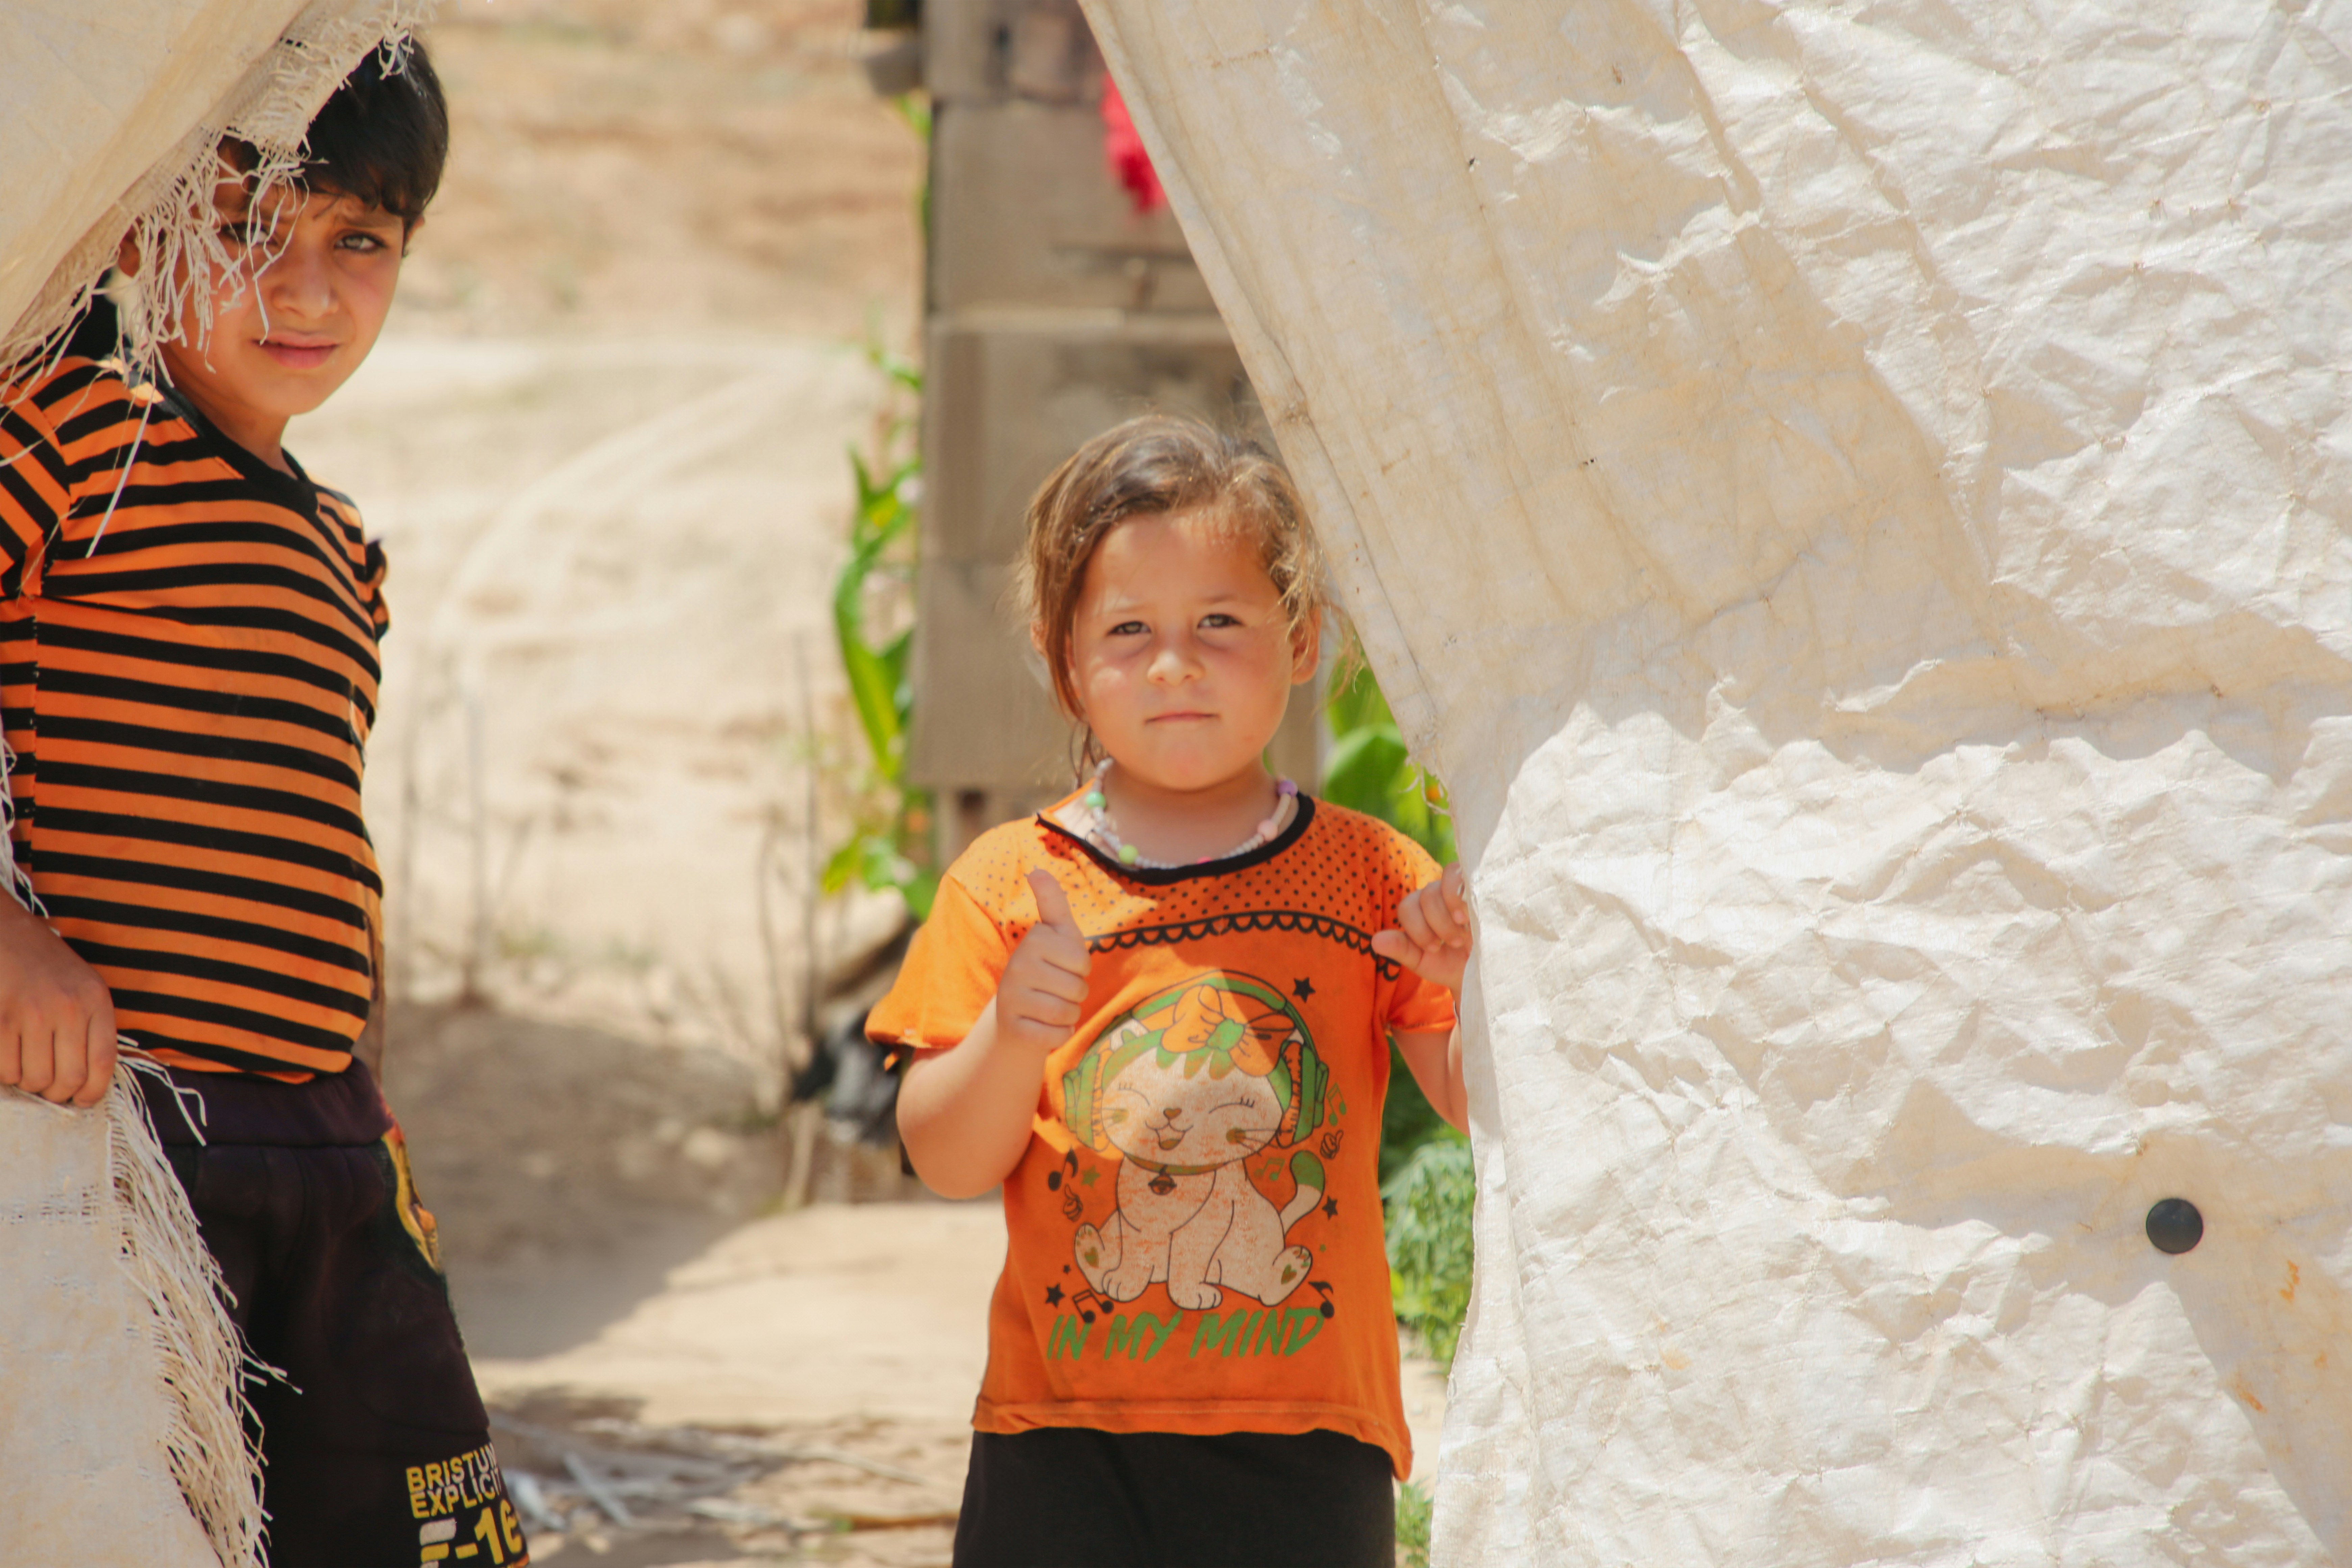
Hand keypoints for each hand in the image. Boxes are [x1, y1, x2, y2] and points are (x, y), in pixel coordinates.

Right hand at [0, 896, 117, 1105]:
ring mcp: (34, 1013)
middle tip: (48, 1086)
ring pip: (35, 1078)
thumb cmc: (46, 966)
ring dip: (28, 1082)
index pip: (104, 1064)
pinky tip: (8, 1059)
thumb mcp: (84, 988)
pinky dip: (5, 1073)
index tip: (81, 1101)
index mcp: (97, 1001)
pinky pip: (5, 1068)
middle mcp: (70, 1008)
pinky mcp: (2, 1018)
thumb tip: (87, 1083)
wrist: (5, 933)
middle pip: (69, 1079)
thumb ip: (91, 1027)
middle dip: (57, 1093)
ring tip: (26, 1066)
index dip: (92, 1093)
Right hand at [995, 870, 1092, 1054]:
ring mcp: (1011, 998)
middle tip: (1054, 990)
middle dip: (1075, 994)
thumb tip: (1036, 869)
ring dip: (1068, 1015)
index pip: (1082, 961)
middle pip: (1077, 988)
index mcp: (1033, 941)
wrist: (1016, 1016)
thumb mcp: (1055, 934)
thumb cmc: (1047, 969)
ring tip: (1050, 1008)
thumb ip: (1052, 902)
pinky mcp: (1012, 1028)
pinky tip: (1044, 1027)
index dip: (1080, 969)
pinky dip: (1058, 1036)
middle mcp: (1018, 966)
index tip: (1062, 966)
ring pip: (1067, 1013)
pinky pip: (1055, 1036)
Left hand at [1372, 863, 1471, 993]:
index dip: (1416, 929)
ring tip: (1464, 933)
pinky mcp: (1475, 885)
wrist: (1485, 969)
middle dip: (1437, 924)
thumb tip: (1375, 941)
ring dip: (1450, 913)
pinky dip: (1461, 893)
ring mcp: (1456, 888)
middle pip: (1425, 896)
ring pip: (1441, 886)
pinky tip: (1470, 915)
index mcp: (1419, 911)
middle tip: (1454, 944)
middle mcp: (1435, 895)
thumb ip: (1401, 950)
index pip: (1407, 907)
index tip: (1433, 948)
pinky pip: (1460, 873)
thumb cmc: (1452, 964)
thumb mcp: (1425, 962)